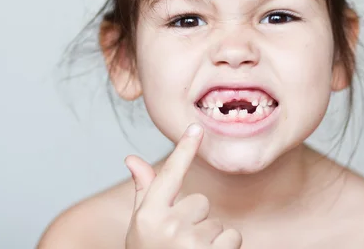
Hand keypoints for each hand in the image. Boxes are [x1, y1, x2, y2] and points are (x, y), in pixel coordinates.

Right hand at [124, 123, 242, 248]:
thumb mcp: (141, 230)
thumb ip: (144, 192)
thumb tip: (132, 158)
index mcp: (148, 216)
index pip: (169, 175)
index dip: (184, 149)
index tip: (197, 127)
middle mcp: (168, 226)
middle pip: (200, 201)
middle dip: (195, 220)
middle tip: (179, 243)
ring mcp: (191, 242)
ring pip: (217, 221)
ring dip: (209, 237)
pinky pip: (232, 236)